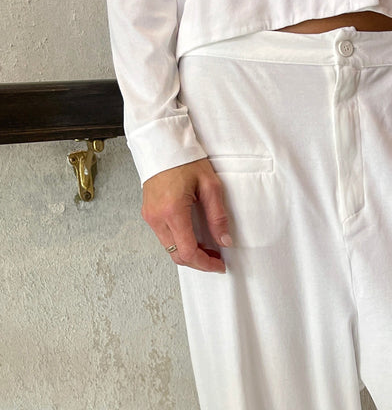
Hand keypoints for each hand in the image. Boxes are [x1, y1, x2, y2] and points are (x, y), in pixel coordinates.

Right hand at [141, 158, 231, 272]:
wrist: (162, 144)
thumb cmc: (185, 160)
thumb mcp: (210, 185)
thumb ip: (218, 216)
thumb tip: (224, 240)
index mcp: (173, 211)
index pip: (188, 251)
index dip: (205, 263)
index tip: (219, 265)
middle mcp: (157, 217)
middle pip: (177, 256)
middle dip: (198, 263)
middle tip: (215, 260)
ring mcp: (150, 217)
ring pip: (170, 250)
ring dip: (189, 254)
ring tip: (207, 250)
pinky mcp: (149, 214)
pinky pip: (164, 239)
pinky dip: (180, 244)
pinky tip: (193, 239)